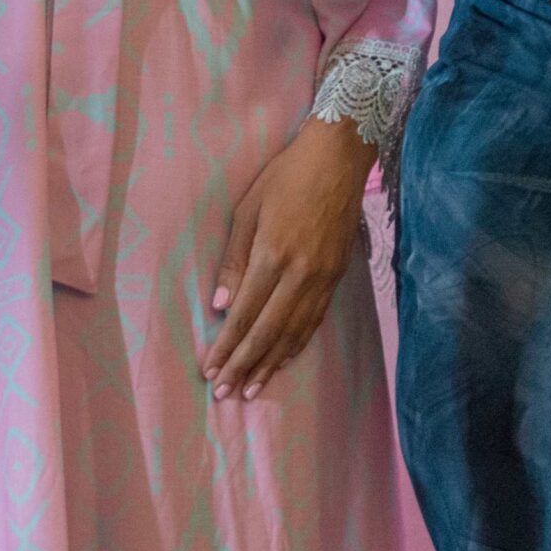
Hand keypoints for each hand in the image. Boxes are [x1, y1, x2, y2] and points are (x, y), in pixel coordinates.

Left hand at [204, 117, 375, 401]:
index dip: (226, 346)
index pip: (245, 314)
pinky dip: (298, 343)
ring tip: (252, 389)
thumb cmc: (286, 176)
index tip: (210, 371)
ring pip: (295, 331)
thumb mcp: (248, 209)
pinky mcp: (338, 274)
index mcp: (274, 255)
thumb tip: (222, 305)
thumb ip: (234, 258)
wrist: (340, 157)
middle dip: (244, 364)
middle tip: (224, 393)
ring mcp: (324, 276)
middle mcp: (301, 273)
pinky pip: (316, 318)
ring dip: (271, 363)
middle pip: (269, 331)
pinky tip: (284, 358)